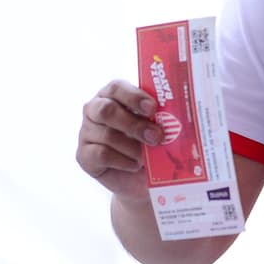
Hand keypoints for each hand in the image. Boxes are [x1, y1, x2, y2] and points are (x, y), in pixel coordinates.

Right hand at [77, 79, 161, 203]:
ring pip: (107, 135)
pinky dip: (123, 160)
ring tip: (148, 156)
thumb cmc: (151, 142)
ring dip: (133, 147)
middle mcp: (95, 109)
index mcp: (113, 94)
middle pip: (107, 110)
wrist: (140, 176)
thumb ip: (162, 115)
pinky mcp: (83, 155)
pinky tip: (135, 164)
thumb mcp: (159, 125)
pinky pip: (102, 155)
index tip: (152, 108)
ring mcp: (86, 132)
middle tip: (156, 136)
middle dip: (134, 124)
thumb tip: (179, 112)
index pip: (116, 87)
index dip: (134, 96)